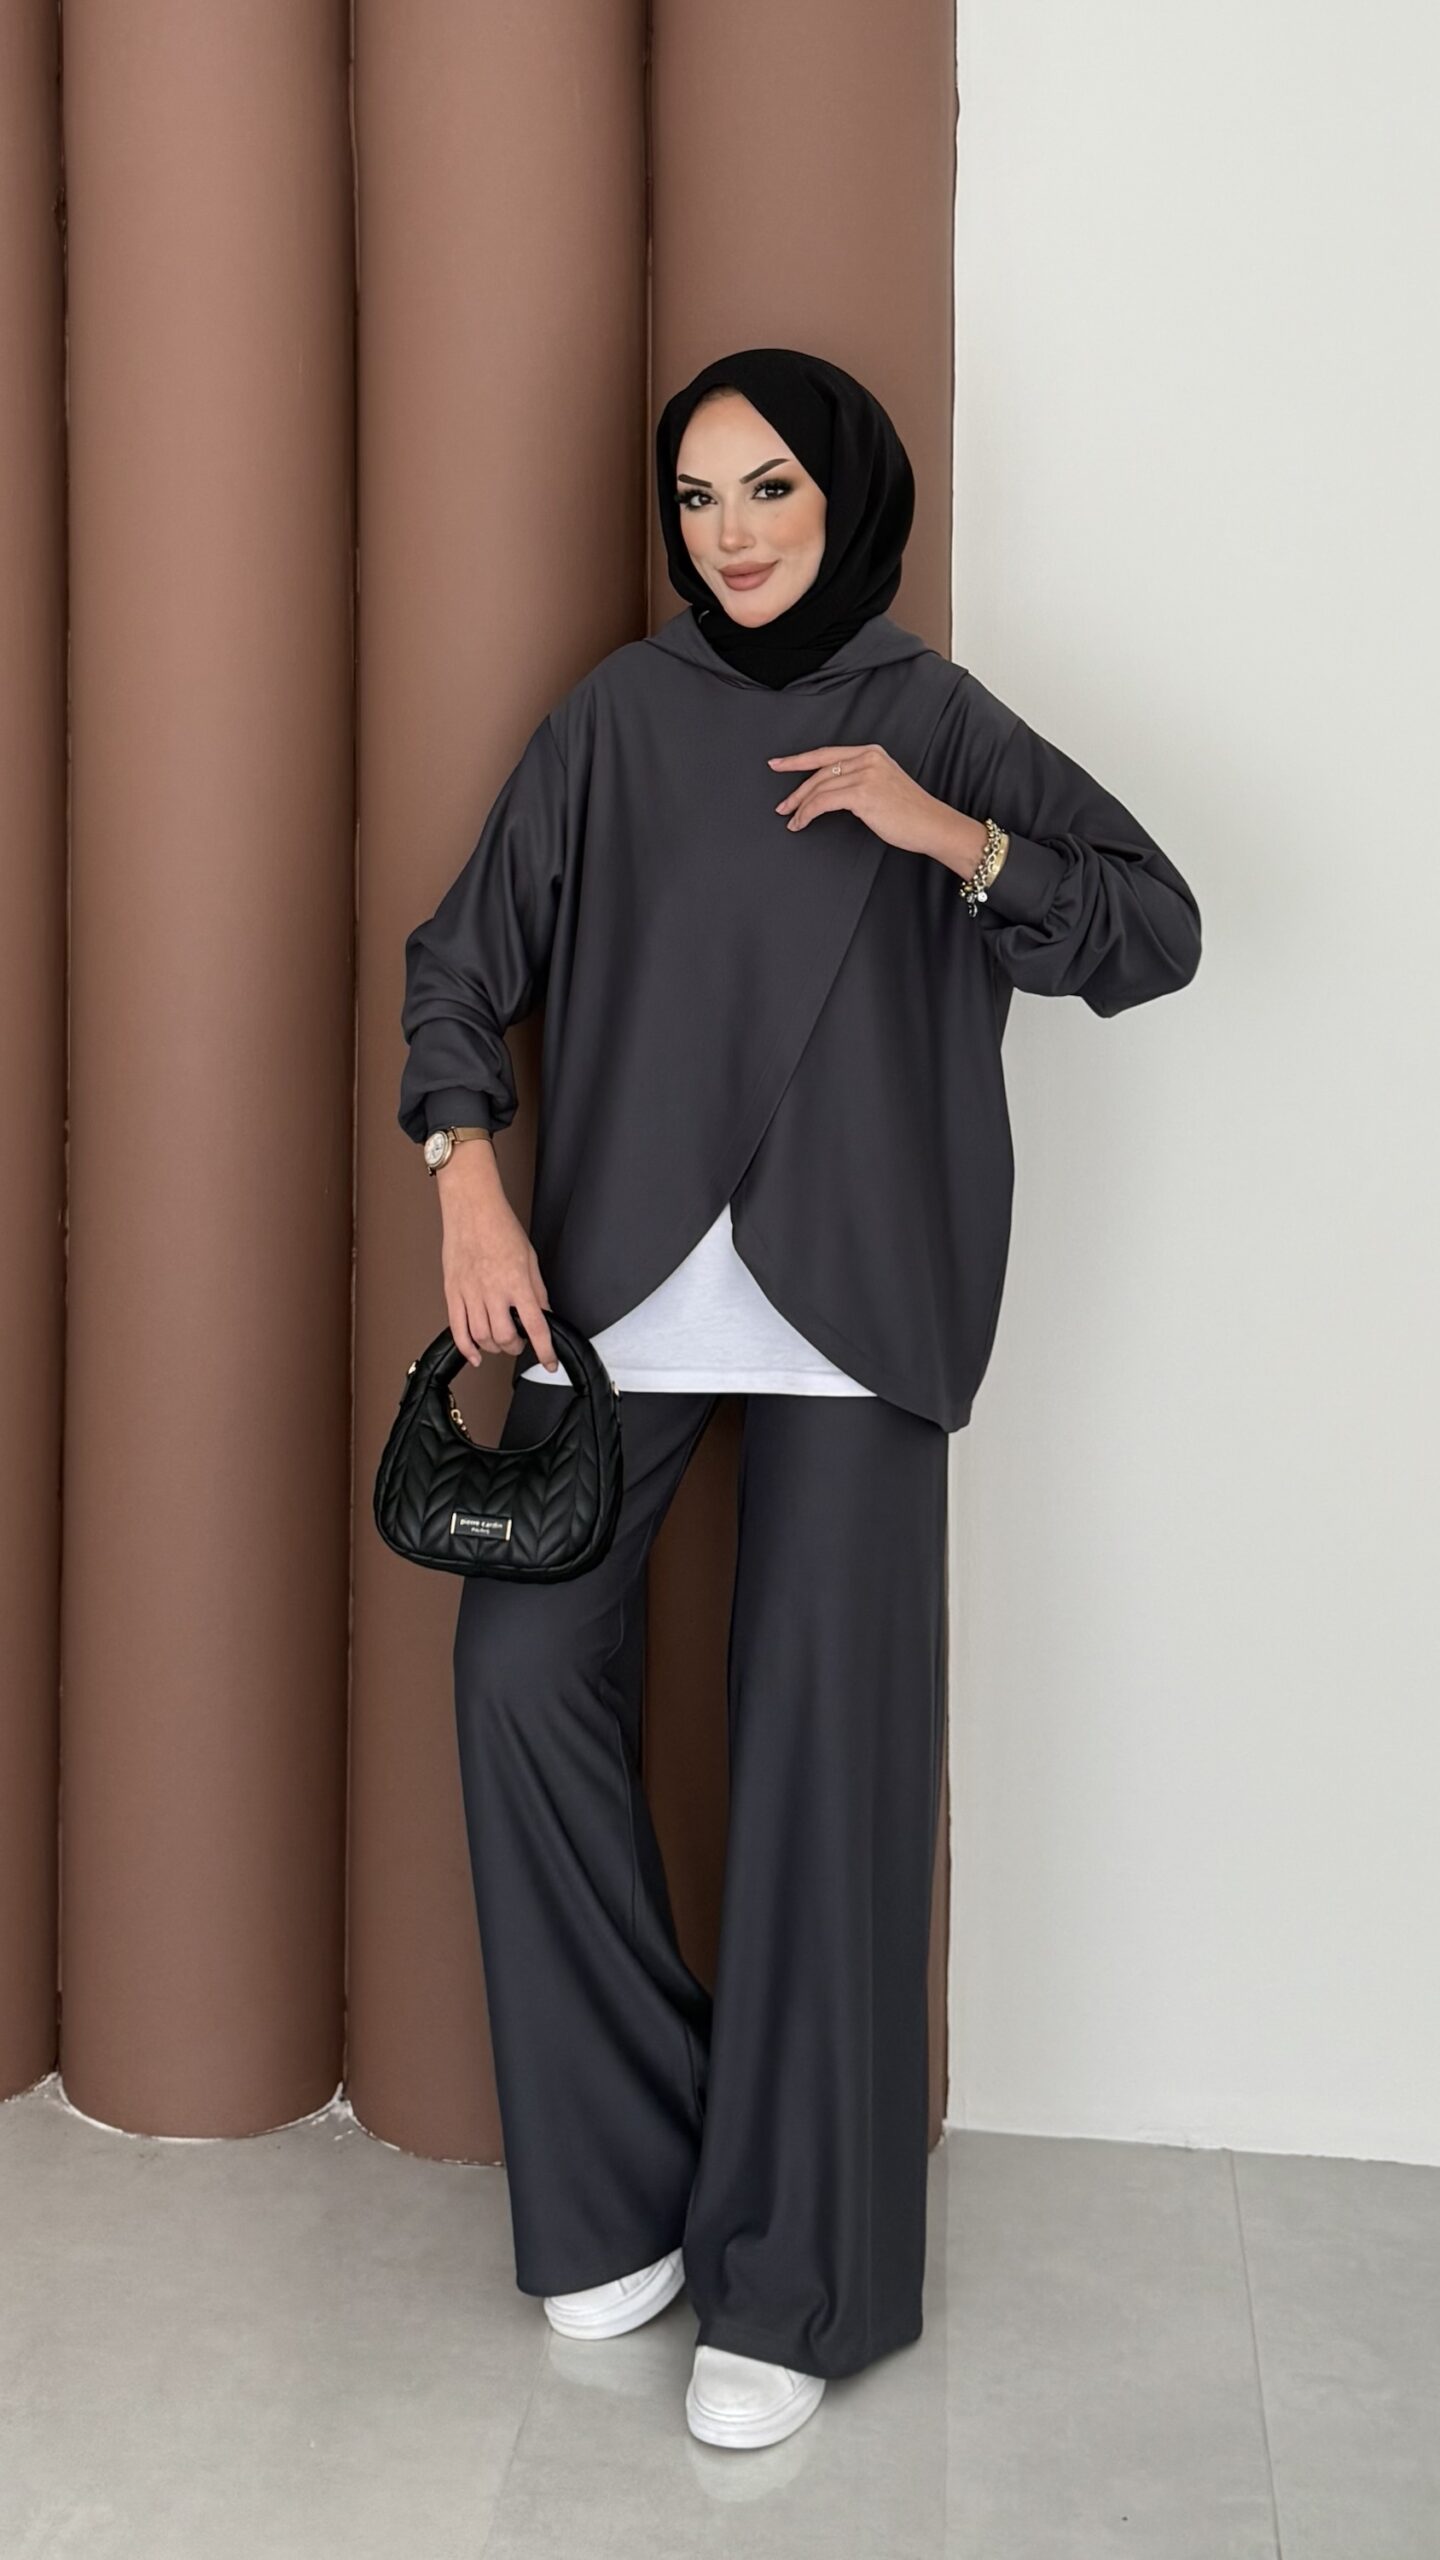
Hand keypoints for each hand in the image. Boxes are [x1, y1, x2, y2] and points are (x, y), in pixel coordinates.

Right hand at [436, 1151, 558, 1370]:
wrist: (472, 1209)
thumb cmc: (501, 1228)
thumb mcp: (530, 1258)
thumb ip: (537, 1290)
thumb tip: (544, 1314)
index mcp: (517, 1283)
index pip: (536, 1327)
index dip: (545, 1351)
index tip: (549, 1362)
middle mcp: (493, 1292)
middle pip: (505, 1338)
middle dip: (516, 1347)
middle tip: (521, 1343)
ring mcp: (470, 1293)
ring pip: (481, 1338)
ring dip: (494, 1348)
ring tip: (501, 1342)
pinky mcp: (453, 1292)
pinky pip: (457, 1329)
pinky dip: (466, 1349)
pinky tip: (476, 1355)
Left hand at [768, 745, 984, 873]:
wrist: (933, 825)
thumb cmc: (911, 813)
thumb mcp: (884, 785)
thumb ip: (859, 780)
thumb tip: (830, 791)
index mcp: (871, 753)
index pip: (826, 754)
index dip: (799, 759)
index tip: (778, 763)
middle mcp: (867, 758)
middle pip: (819, 770)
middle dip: (796, 789)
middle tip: (782, 805)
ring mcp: (865, 774)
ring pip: (819, 787)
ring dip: (800, 806)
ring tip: (791, 819)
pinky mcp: (862, 793)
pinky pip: (823, 801)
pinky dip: (807, 813)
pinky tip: (801, 822)